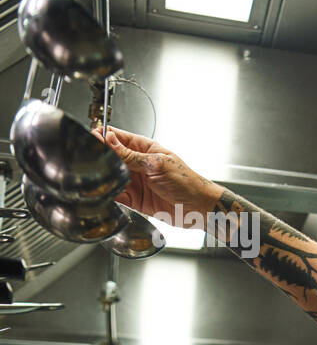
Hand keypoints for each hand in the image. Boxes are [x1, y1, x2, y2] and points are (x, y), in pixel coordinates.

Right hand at [95, 126, 221, 225]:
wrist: (199, 208)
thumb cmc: (187, 182)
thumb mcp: (157, 164)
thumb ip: (131, 155)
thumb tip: (108, 139)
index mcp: (143, 149)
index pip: (115, 137)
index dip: (101, 136)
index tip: (90, 140)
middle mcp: (136, 164)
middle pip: (108, 156)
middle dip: (98, 157)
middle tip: (88, 159)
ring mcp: (134, 181)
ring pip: (109, 176)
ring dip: (102, 176)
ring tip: (93, 176)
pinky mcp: (134, 200)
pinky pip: (115, 195)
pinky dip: (107, 194)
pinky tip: (102, 192)